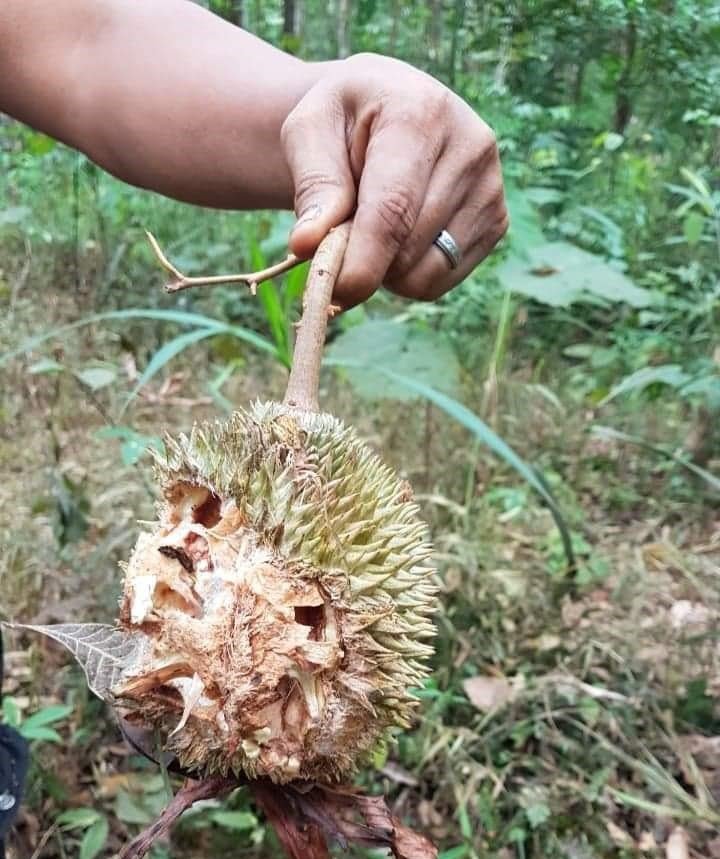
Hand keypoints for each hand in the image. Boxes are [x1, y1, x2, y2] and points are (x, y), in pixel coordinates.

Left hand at [282, 53, 507, 307]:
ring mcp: (491, 186)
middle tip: (338, 235)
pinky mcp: (497, 220)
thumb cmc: (342, 122)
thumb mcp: (309, 133)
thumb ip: (312, 187)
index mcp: (421, 113)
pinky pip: (441, 280)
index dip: (363, 260)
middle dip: (363, 262)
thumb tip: (307, 245)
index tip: (333, 291)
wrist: (387, 106)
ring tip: (372, 227)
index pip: (394, 208)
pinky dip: (410, 276)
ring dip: (386, 271)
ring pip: (426, 273)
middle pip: (408, 248)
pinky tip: (400, 237)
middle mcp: (471, 146)